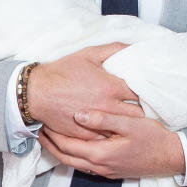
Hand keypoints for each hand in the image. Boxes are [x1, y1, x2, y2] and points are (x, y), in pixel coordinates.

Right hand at [28, 43, 142, 138]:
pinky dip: (112, 135)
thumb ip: (114, 49)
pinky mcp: (87, 135)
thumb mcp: (88, 54)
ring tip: (133, 122)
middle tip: (145, 108)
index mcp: (111, 87)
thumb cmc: (63, 71)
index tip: (149, 92)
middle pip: (137, 114)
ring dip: (129, 125)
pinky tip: (115, 131)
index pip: (141, 94)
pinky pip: (107, 139)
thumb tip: (133, 47)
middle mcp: (107, 107)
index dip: (148, 93)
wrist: (37, 92)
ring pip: (123, 129)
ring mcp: (97, 123)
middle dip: (142, 111)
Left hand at [38, 110, 184, 178]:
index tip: (42, 121)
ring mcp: (105, 171)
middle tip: (39, 129)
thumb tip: (78, 115)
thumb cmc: (153, 138)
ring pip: (74, 163)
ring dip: (60, 151)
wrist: (172, 158)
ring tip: (51, 136)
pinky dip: (73, 155)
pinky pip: (84, 165)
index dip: (52, 135)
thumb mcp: (130, 123)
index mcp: (100, 154)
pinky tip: (73, 144)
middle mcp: (99, 166)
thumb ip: (103, 119)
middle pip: (65, 158)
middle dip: (50, 144)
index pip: (67, 146)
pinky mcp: (111, 171)